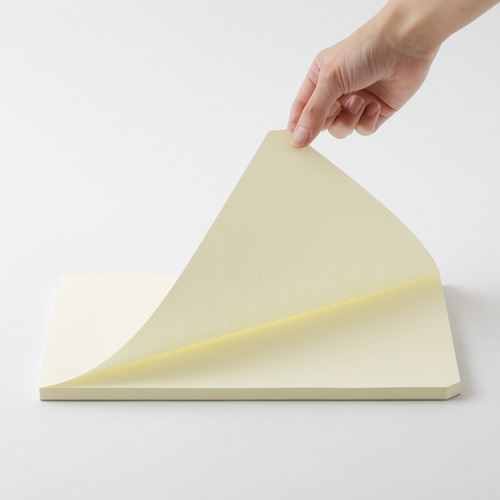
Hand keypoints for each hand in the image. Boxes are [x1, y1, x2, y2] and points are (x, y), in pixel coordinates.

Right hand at [287, 17, 436, 145]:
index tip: (296, 141)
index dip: (298, 125)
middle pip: (322, 123)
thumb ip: (313, 112)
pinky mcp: (375, 111)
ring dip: (350, 118)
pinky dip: (367, 120)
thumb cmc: (365, 50)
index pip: (302, 108)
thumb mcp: (331, 80)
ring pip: (342, 129)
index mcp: (320, 78)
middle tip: (337, 106)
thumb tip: (297, 139)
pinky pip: (363, 130)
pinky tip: (375, 104)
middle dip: (330, 119)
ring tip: (360, 100)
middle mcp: (337, 91)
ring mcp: (356, 103)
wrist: (405, 44)